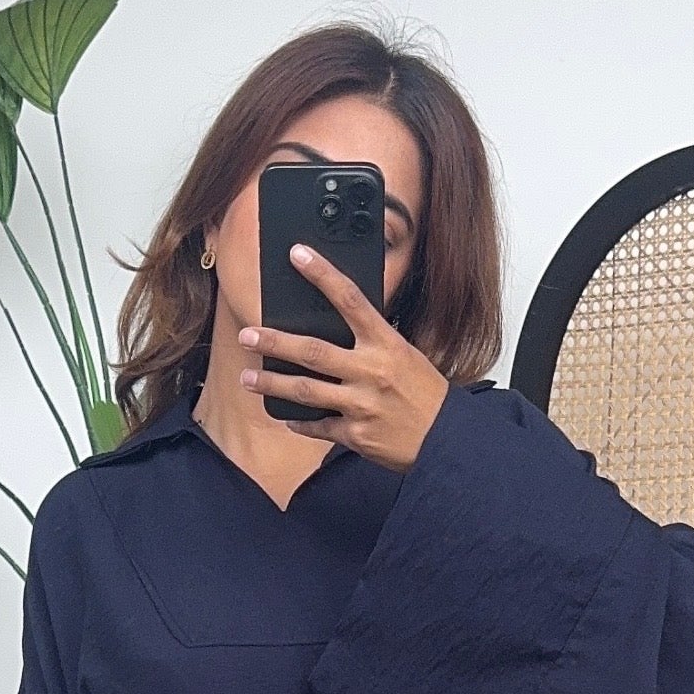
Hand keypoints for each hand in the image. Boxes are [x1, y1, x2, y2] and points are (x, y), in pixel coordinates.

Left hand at [239, 249, 449, 470]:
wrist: (446, 439)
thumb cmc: (426, 394)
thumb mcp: (405, 356)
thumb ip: (372, 343)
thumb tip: (335, 328)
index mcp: (386, 344)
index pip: (350, 298)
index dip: (322, 273)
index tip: (297, 254)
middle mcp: (370, 371)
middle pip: (312, 350)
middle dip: (274, 341)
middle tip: (248, 334)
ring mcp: (361, 404)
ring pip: (305, 390)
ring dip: (272, 383)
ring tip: (248, 377)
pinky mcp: (355, 435)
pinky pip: (318, 426)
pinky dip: (300, 422)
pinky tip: (287, 417)